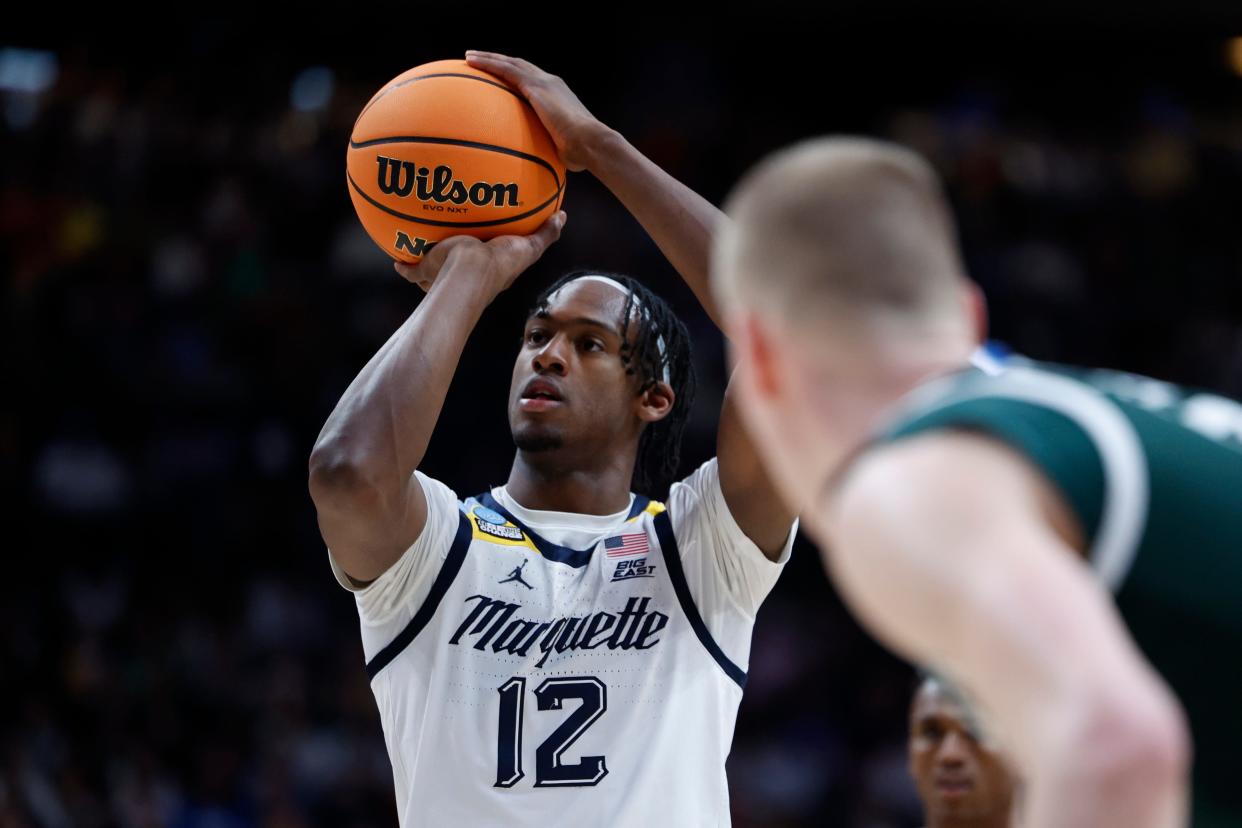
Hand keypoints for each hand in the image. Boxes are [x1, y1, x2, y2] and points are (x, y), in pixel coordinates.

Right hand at [394, 211, 566, 295]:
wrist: (466, 275)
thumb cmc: (497, 265)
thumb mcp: (527, 248)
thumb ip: (544, 234)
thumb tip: (562, 216)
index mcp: (487, 269)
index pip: (487, 258)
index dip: (488, 250)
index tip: (487, 241)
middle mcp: (465, 275)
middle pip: (458, 263)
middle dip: (454, 255)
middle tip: (452, 240)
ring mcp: (444, 275)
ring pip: (433, 268)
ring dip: (427, 258)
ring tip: (421, 243)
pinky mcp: (425, 270)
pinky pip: (409, 267)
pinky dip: (402, 262)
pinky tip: (395, 256)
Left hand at [464, 50, 608, 171]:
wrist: (590, 143)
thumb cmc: (580, 153)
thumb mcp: (562, 149)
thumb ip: (550, 149)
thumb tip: (542, 165)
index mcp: (557, 95)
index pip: (533, 80)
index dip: (516, 76)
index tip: (501, 77)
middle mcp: (551, 83)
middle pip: (520, 66)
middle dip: (500, 61)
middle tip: (480, 59)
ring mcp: (543, 83)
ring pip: (510, 63)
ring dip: (489, 57)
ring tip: (470, 56)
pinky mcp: (536, 87)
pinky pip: (505, 70)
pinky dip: (488, 63)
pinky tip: (471, 61)